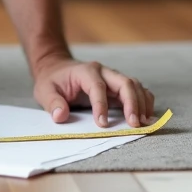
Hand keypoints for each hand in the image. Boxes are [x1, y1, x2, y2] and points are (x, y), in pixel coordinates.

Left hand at [33, 56, 155, 128]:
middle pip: (124, 82)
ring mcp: (112, 77)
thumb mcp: (45, 90)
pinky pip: (136, 89)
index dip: (101, 105)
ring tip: (143, 122)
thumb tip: (60, 115)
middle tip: (134, 124)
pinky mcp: (117, 85)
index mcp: (85, 71)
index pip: (97, 87)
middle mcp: (103, 71)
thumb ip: (52, 102)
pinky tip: (147, 115)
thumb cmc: (52, 80)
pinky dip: (144, 101)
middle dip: (132, 103)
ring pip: (134, 85)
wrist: (56, 68)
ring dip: (141, 103)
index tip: (102, 124)